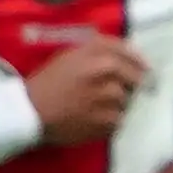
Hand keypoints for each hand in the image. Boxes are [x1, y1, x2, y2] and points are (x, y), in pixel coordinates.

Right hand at [25, 37, 146, 146]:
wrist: (29, 112)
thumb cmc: (46, 83)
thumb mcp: (68, 56)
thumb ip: (96, 51)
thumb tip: (124, 56)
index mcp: (96, 53)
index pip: (130, 54)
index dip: (138, 61)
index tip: (144, 69)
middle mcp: (107, 72)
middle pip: (136, 79)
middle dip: (130, 85)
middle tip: (117, 92)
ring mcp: (110, 98)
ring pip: (128, 101)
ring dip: (119, 105)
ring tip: (98, 109)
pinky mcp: (108, 122)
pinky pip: (119, 121)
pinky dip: (111, 122)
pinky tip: (94, 120)